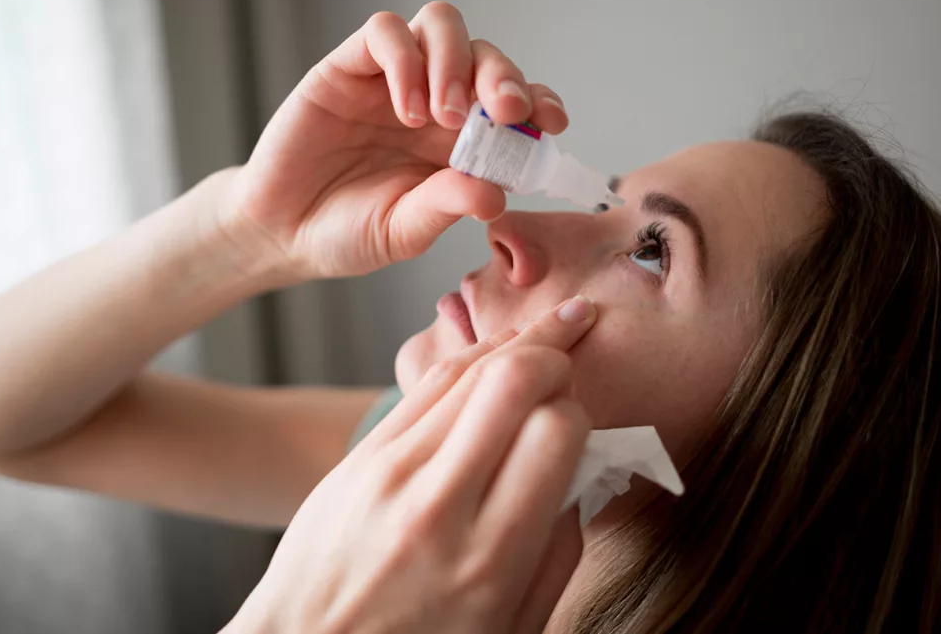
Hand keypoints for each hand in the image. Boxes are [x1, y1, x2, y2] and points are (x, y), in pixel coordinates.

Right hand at [219, 1, 568, 281]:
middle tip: (505, 113)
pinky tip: (405, 108)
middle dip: (504, 77)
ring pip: (441, 26)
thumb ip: (446, 207)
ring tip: (447, 116)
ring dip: (456, 62)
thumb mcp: (406, 230)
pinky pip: (385, 33)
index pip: (513, 102)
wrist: (281, 233)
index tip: (551, 121)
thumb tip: (495, 194)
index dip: (539, 101)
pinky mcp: (347, 68)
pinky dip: (405, 60)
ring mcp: (391, 81)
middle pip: (485, 55)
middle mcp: (432, 102)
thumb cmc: (349, 232)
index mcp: (461, 142)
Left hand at [226, 297, 597, 633]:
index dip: (578, 413)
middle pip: (510, 380)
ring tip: (542, 337)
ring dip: (512, 344)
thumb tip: (579, 472)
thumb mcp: (511, 629)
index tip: (577, 422)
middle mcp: (437, 506)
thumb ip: (559, 552)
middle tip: (569, 354)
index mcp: (489, 559)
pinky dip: (466, 362)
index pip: (554, 432)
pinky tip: (491, 358)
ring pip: (464, 369)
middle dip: (552, 352)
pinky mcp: (361, 455)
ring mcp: (390, 473)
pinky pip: (424, 385)